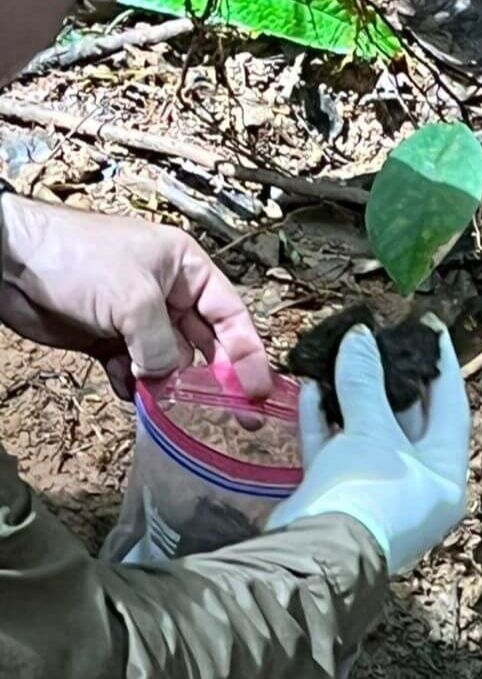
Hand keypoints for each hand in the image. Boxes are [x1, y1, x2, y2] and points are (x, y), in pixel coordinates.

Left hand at [0, 194, 271, 398]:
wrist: (6, 261)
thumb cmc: (77, 258)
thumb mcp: (134, 299)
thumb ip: (162, 346)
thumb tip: (170, 384)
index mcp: (187, 270)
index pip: (232, 316)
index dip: (249, 355)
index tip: (259, 392)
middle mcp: (169, 295)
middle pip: (206, 344)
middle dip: (216, 380)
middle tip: (235, 420)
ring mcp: (137, 319)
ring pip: (170, 363)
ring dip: (170, 387)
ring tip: (170, 408)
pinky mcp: (107, 339)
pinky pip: (135, 371)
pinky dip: (135, 386)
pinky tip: (130, 393)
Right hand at [267, 320, 470, 574]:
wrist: (312, 556)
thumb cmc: (366, 492)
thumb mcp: (374, 431)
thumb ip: (366, 381)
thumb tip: (361, 336)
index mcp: (445, 474)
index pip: (452, 408)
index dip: (441, 366)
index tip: (430, 329)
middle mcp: (416, 485)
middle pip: (409, 420)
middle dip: (391, 378)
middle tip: (381, 337)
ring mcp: (375, 493)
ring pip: (367, 434)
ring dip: (352, 396)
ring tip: (343, 353)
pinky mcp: (336, 497)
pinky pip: (335, 451)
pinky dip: (325, 422)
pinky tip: (313, 387)